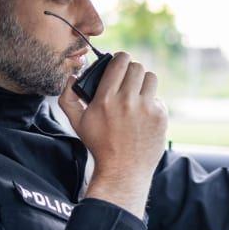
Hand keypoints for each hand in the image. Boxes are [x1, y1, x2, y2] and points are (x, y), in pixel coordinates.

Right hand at [58, 52, 167, 217]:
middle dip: (131, 70)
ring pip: (151, 77)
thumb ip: (68, 97)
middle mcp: (127, 101)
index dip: (120, 58)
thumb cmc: (99, 145)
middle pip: (137, 66)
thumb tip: (73, 77)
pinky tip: (143, 114)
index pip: (119, 62)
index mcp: (106, 99)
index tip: (119, 63)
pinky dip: (151, 103)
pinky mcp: (160, 117)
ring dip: (143, 82)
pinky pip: (158, 98)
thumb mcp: (76, 122)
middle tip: (127, 79)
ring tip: (137, 92)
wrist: (123, 170)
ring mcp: (147, 109)